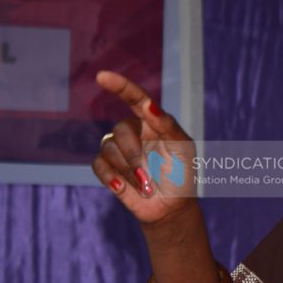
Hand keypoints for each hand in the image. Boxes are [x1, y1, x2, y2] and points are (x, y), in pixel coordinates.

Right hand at [91, 70, 197, 224]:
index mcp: (153, 122)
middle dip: (134, 155)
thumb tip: (148, 104)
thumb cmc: (182, 173)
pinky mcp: (107, 168)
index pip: (135, 99)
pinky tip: (125, 188)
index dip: (120, 86)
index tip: (102, 76)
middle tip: (149, 177)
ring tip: (146, 186)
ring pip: (108, 148)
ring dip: (128, 171)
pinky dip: (112, 178)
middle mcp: (133, 132)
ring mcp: (118, 149)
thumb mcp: (184, 148)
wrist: (172, 206)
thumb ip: (168, 125)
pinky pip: (98, 164)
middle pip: (121, 130)